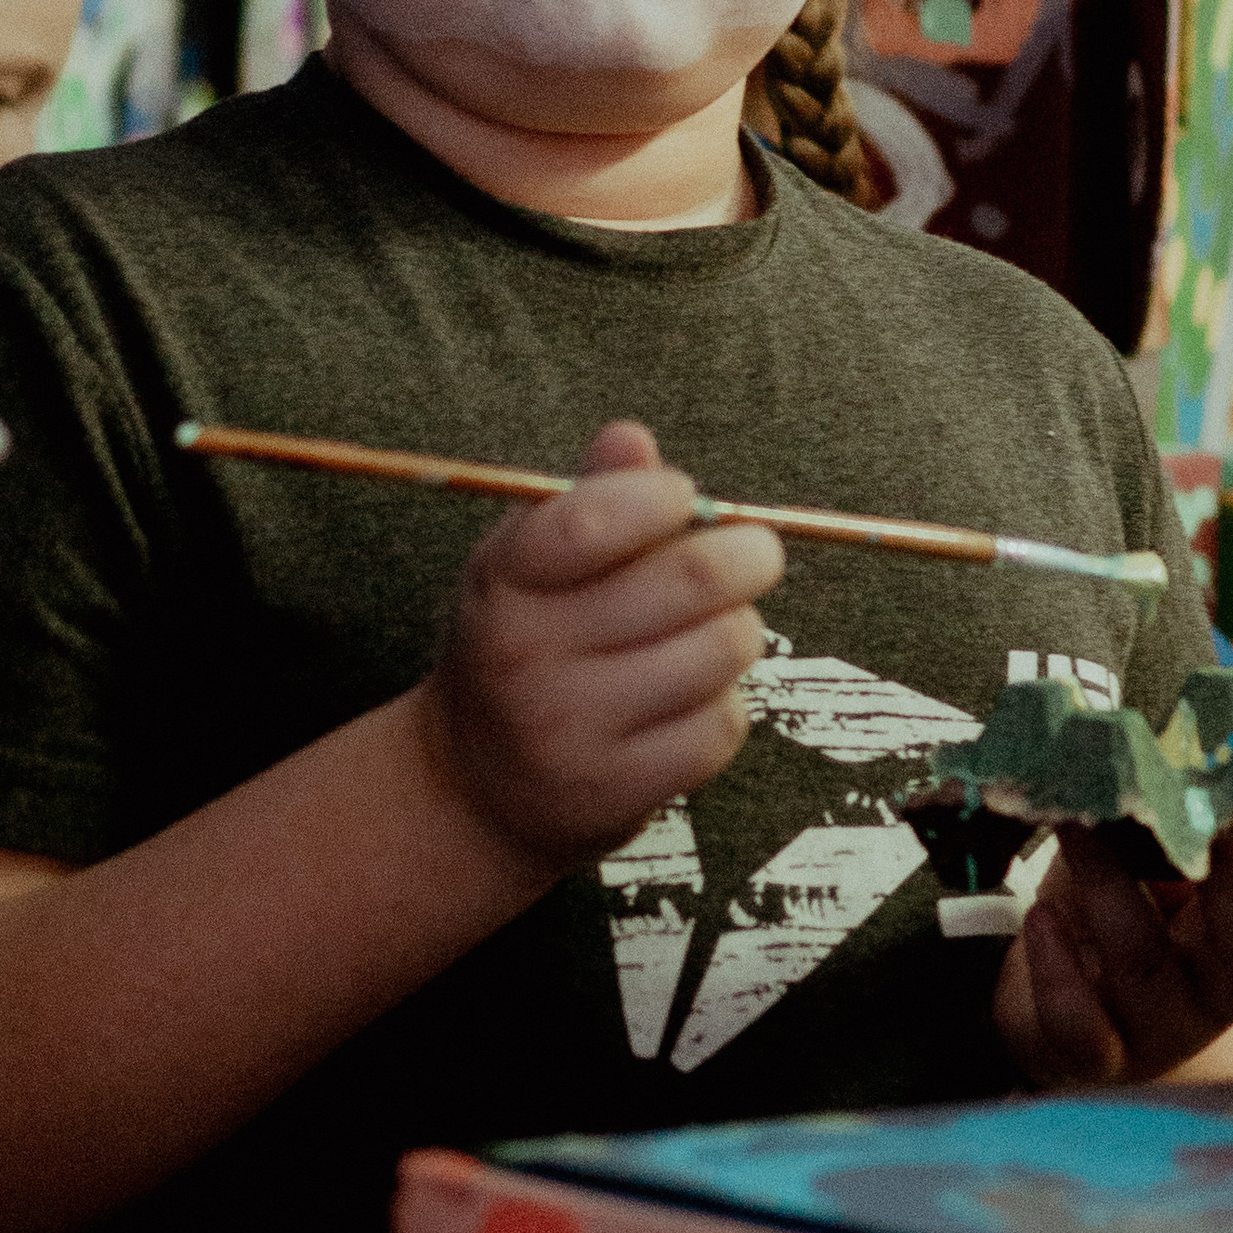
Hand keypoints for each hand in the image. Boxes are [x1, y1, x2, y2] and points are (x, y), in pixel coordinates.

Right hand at [407, 420, 779, 877]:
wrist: (476, 788)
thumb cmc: (523, 644)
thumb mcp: (528, 564)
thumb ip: (586, 499)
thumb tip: (632, 440)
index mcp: (503, 582)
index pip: (592, 523)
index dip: (660, 497)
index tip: (682, 498)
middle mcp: (529, 657)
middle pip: (691, 580)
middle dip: (747, 554)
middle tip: (755, 552)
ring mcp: (575, 730)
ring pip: (724, 649)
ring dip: (737, 630)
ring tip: (707, 631)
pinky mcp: (620, 792)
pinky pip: (723, 725)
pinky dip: (725, 703)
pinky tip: (690, 698)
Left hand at [993, 810, 1232, 1089]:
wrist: (1065, 1008)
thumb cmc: (1129, 907)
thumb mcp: (1168, 850)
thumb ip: (1201, 790)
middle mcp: (1216, 989)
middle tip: (1198, 807)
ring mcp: (1156, 1028)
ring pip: (1146, 967)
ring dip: (1110, 886)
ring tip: (1076, 823)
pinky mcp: (1090, 1054)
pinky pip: (1080, 1025)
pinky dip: (1057, 971)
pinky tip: (1040, 918)